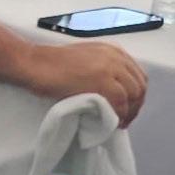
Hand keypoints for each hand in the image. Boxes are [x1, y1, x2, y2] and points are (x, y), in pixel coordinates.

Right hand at [26, 37, 146, 125]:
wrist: (35, 63)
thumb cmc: (53, 65)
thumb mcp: (86, 60)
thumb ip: (103, 70)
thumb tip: (115, 93)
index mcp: (112, 50)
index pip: (137, 75)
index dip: (136, 96)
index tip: (128, 109)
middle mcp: (115, 56)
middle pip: (139, 85)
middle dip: (136, 106)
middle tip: (125, 120)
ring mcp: (109, 67)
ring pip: (133, 94)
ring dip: (129, 112)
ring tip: (118, 124)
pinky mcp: (101, 80)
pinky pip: (121, 102)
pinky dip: (119, 115)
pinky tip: (112, 122)